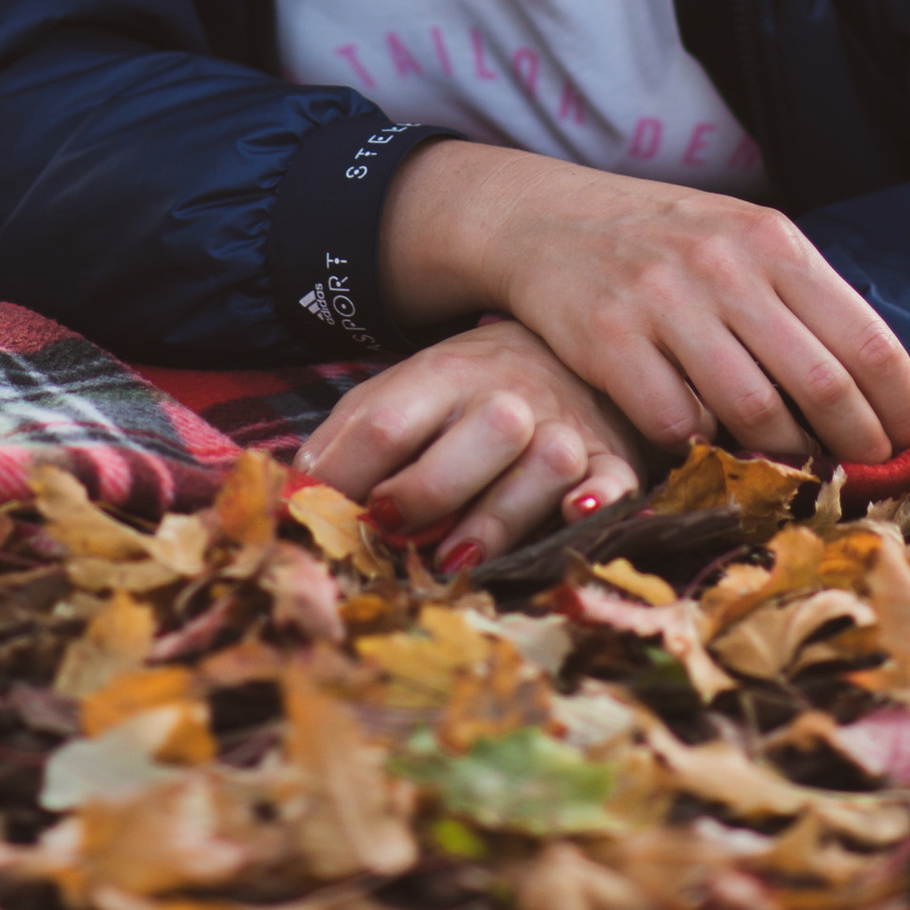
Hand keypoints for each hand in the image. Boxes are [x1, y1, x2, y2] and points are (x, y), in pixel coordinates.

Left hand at [295, 318, 642, 571]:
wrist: (563, 352)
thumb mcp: (401, 392)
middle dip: (430, 489)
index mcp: (443, 373)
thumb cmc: (464, 392)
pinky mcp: (612, 458)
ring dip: (499, 516)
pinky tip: (570, 515)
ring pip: (544, 464)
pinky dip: (595, 502)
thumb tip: (297, 494)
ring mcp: (565, 426)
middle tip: (393, 527)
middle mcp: (509, 395)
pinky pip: (612, 482)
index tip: (332, 513)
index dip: (353, 471)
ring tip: (457, 556)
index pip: (391, 419)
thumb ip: (350, 437)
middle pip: (479, 431)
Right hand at [378, 142, 909, 467]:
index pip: (868, 340)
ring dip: (784, 458)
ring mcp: (665, 302)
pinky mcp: (610, 340)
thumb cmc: (663, 241)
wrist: (547, 218)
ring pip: (756, 413)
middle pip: (823, 385)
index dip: (902, 408)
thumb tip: (875, 389)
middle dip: (858, 447)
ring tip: (795, 472)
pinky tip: (709, 448)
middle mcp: (724, 267)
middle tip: (865, 477)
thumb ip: (800, 299)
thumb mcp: (740, 241)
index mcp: (772, 241)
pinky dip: (703, 448)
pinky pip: (678, 422)